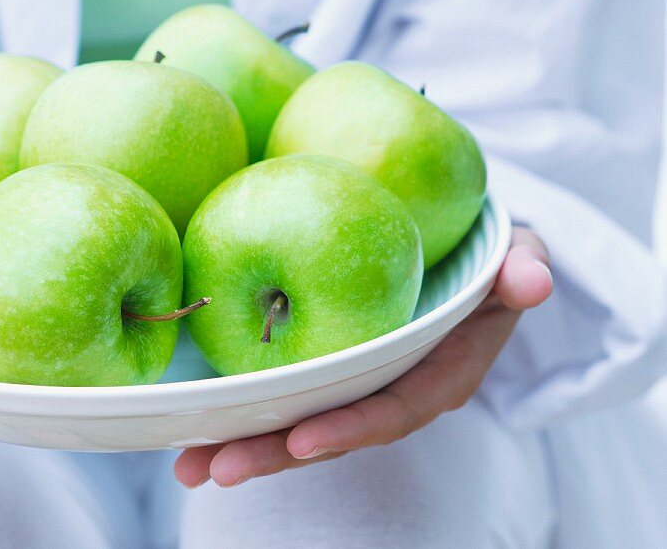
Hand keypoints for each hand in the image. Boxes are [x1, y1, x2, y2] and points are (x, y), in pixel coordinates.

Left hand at [174, 226, 551, 487]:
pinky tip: (189, 426)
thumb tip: (531, 283)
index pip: (396, 408)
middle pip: (333, 431)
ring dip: (245, 445)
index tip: (302, 439)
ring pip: (300, 423)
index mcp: (440, 372)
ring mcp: (356, 386)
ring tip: (187, 465)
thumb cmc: (486, 252)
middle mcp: (393, 389)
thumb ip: (523, 267)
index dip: (351, 428)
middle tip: (213, 469)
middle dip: (274, 454)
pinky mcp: (325, 369)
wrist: (457, 250)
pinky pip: (283, 396)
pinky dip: (239, 412)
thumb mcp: (515, 251)